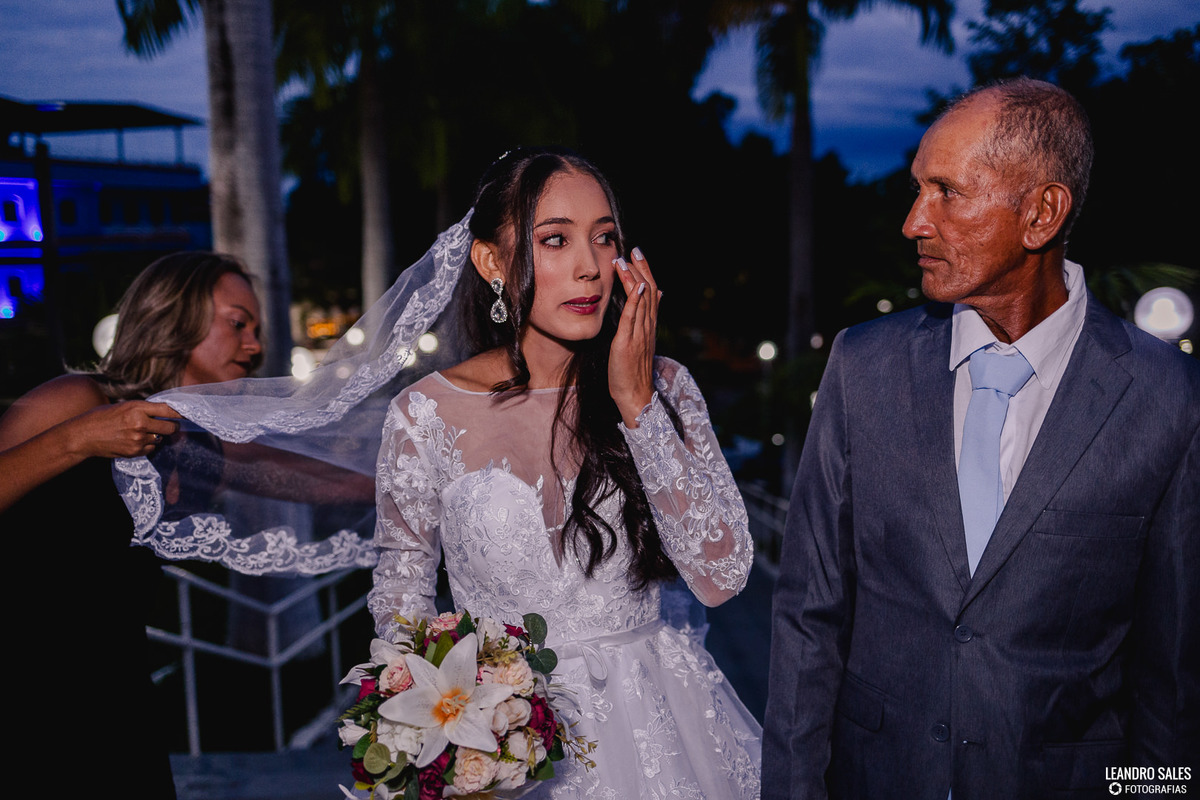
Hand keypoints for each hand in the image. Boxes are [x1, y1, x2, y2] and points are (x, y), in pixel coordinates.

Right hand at [68, 401, 182, 458]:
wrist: (83, 435)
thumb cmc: (102, 417)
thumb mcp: (123, 406)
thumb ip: (144, 409)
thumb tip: (165, 411)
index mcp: (137, 408)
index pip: (168, 410)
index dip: (181, 413)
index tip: (188, 414)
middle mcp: (140, 423)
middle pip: (171, 427)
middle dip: (173, 427)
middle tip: (171, 425)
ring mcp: (138, 439)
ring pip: (160, 439)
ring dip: (156, 436)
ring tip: (140, 432)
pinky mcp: (134, 452)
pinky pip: (150, 448)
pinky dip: (147, 445)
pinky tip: (134, 441)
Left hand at [609, 247, 660, 426]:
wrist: (635, 394)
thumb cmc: (633, 370)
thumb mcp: (641, 339)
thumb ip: (646, 317)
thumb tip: (656, 294)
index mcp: (649, 325)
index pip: (650, 292)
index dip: (646, 271)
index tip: (638, 254)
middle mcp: (647, 327)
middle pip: (648, 291)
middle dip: (642, 268)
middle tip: (635, 248)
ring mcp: (639, 334)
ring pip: (641, 300)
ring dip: (635, 278)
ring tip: (627, 259)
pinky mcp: (629, 342)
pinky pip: (634, 318)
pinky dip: (636, 300)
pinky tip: (638, 285)